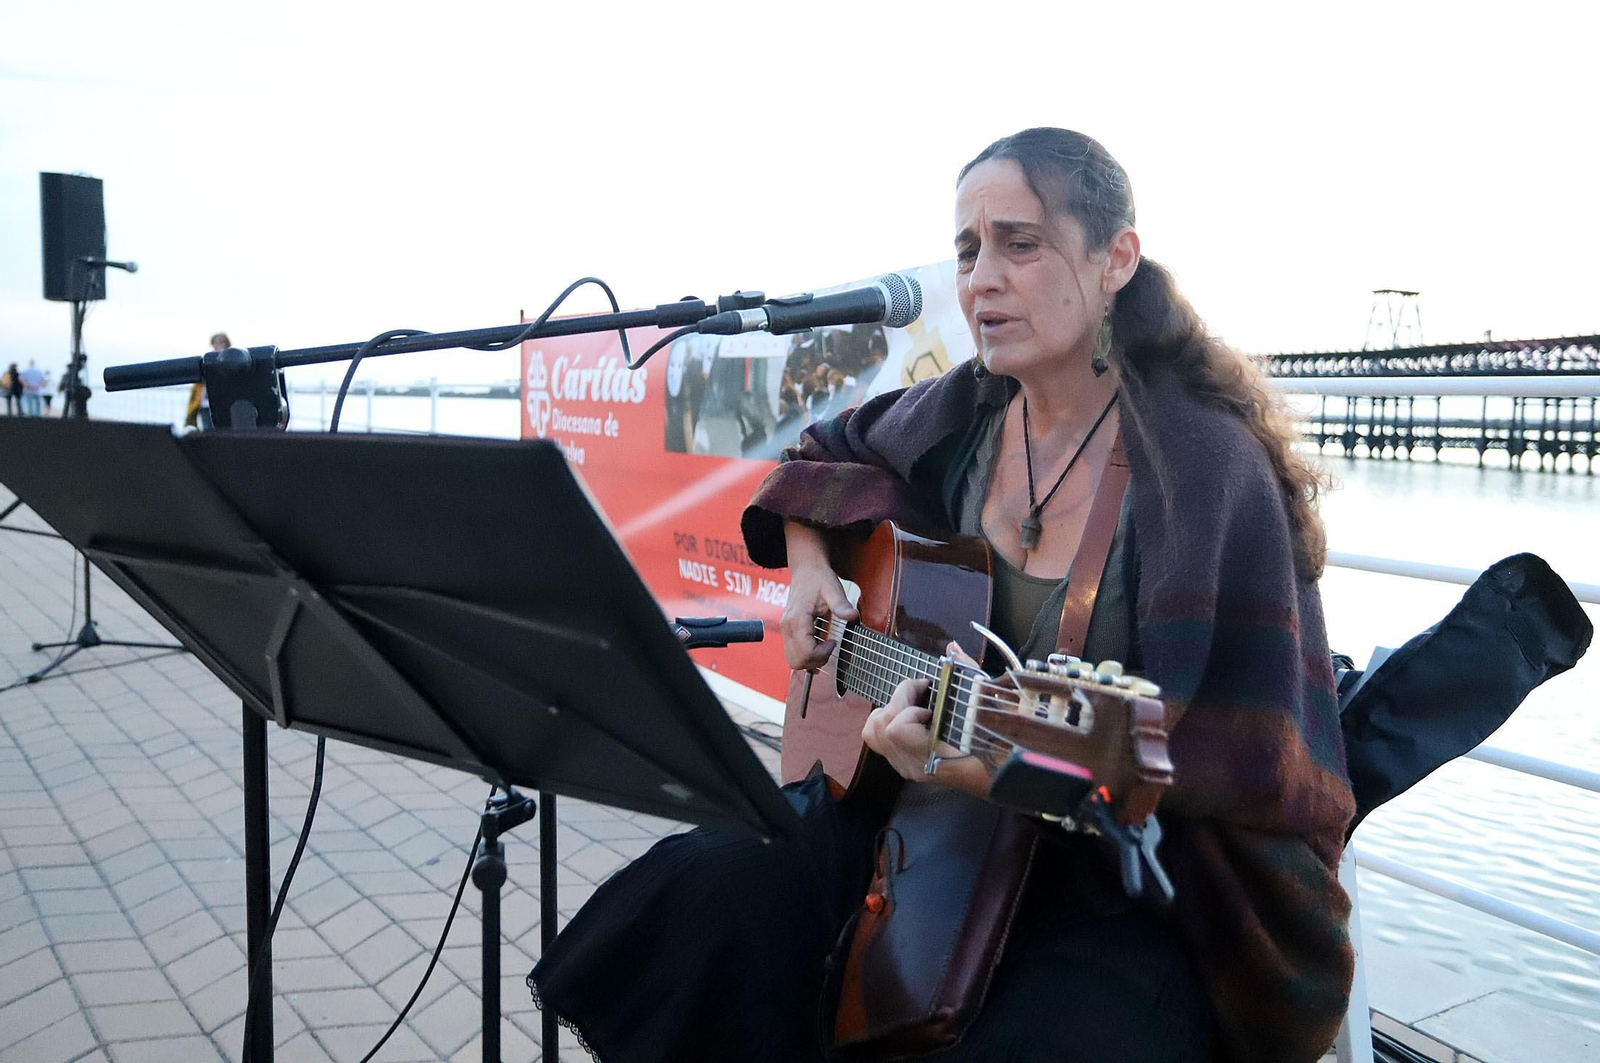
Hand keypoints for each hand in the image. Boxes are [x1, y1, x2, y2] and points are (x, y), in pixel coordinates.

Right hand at [779, 524, 857, 670]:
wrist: (806, 568)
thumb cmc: (818, 578)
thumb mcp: (833, 589)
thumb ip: (841, 605)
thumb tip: (853, 616)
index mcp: (797, 619)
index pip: (805, 653)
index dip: (822, 654)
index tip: (834, 642)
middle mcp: (787, 626)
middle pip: (796, 661)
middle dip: (816, 661)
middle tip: (830, 647)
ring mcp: (785, 629)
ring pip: (793, 660)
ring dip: (811, 660)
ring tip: (825, 646)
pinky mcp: (788, 630)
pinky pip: (793, 652)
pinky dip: (806, 655)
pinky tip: (818, 644)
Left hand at [862, 642, 993, 797]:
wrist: (1001, 774)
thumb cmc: (1000, 739)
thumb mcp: (989, 703)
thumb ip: (968, 673)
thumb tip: (952, 648)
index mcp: (937, 755)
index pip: (896, 728)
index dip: (908, 705)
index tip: (930, 694)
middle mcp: (917, 765)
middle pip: (880, 725)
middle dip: (898, 700)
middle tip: (922, 693)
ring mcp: (908, 768)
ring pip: (873, 733)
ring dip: (891, 710)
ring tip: (916, 704)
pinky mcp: (904, 766)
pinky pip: (880, 740)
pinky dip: (891, 721)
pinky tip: (915, 717)